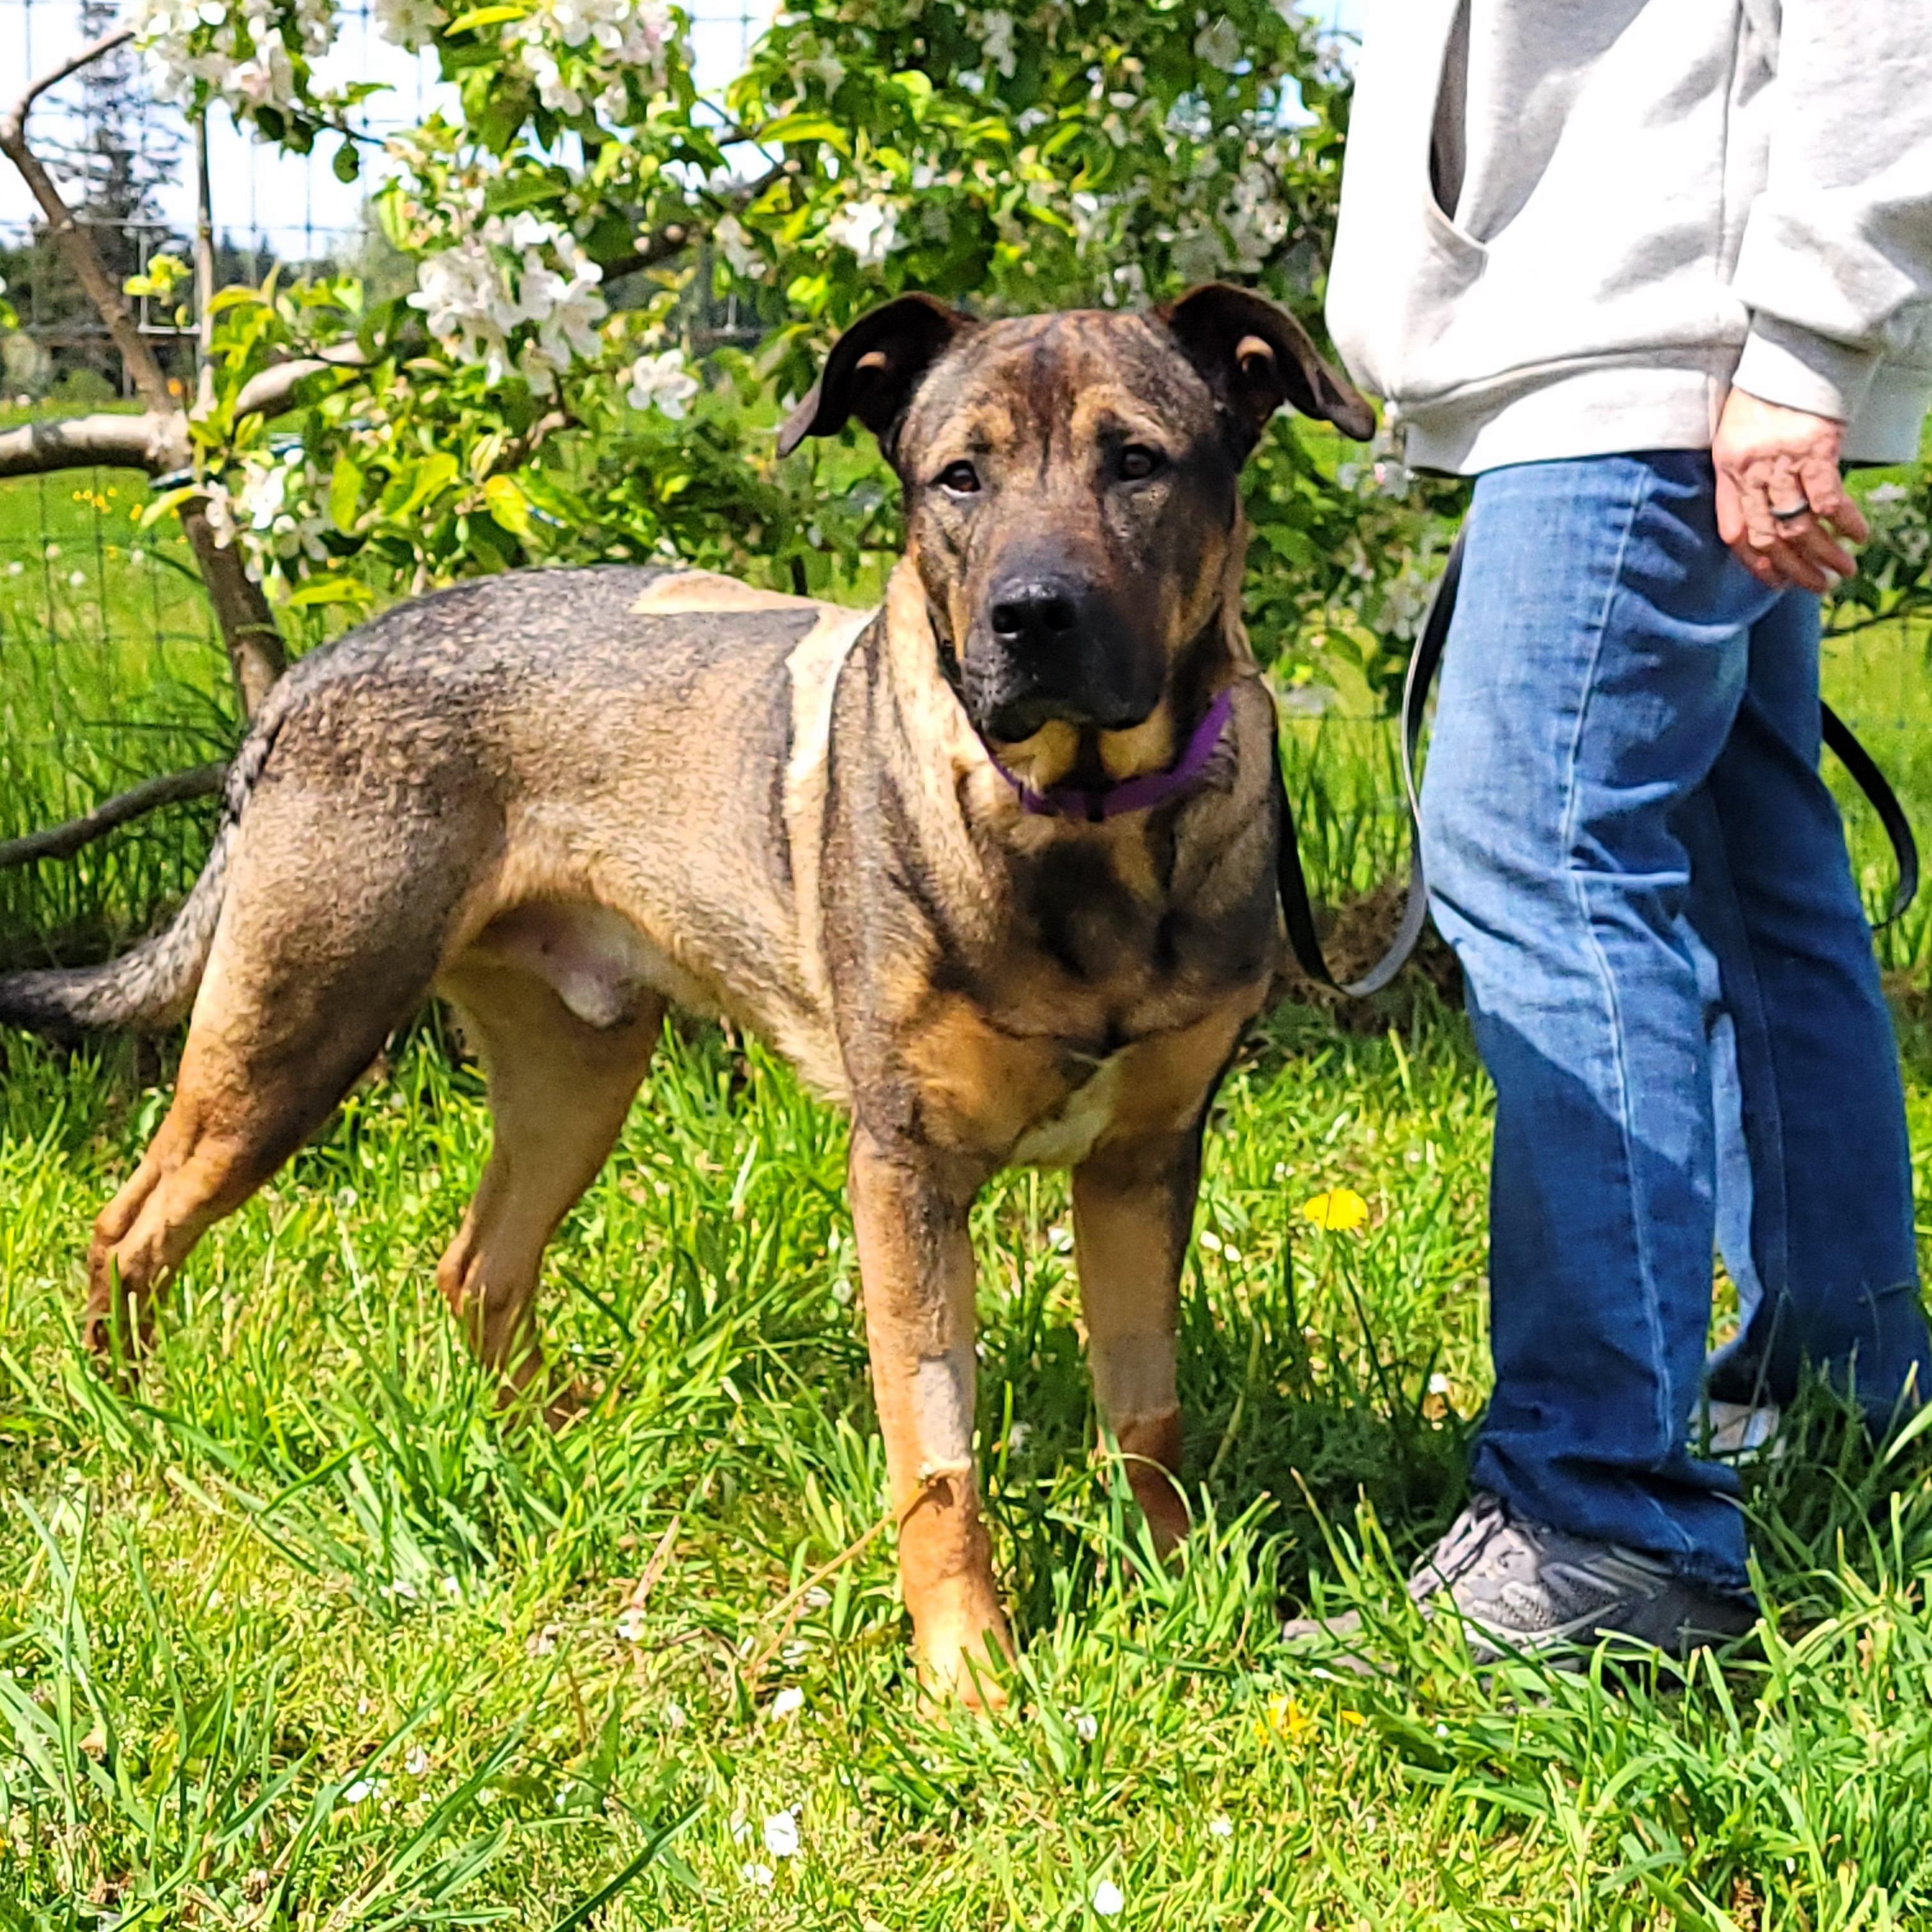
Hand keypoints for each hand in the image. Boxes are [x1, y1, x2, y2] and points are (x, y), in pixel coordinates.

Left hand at [1713, 388, 1867, 593]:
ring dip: (1824, 554)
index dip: (1754, 564)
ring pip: (1799, 525)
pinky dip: (1844, 521)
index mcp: (1727, 471)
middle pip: (1769, 536)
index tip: (1776, 581)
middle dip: (1795, 569)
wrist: (1789, 352)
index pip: (1734, 532)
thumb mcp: (1735, 437)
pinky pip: (1828, 498)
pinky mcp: (1815, 448)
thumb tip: (1766, 517)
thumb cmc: (1762, 396)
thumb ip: (1742, 476)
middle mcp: (1750, 471)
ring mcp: (1782, 462)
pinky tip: (1858, 535)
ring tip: (1842, 571)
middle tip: (1818, 586)